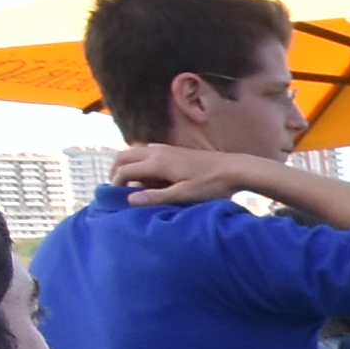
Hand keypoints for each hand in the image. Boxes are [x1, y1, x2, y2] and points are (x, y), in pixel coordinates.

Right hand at [109, 142, 276, 207]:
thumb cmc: (211, 184)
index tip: (115, 199)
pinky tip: (149, 177)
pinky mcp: (173, 150)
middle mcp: (157, 151)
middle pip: (123, 156)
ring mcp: (165, 148)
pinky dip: (139, 162)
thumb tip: (130, 199)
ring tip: (131, 185)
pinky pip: (146, 152)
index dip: (115, 184)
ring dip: (127, 165)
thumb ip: (157, 197)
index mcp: (157, 162)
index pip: (124, 170)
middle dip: (115, 172)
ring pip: (134, 152)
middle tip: (116, 190)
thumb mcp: (184, 195)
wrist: (234, 169)